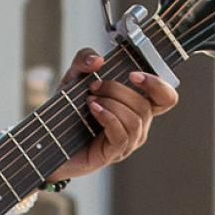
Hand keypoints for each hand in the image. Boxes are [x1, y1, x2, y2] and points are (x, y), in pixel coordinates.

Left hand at [48, 49, 179, 181]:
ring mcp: (127, 143)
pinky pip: (122, 136)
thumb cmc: (68, 110)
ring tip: (90, 100)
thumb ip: (84, 60)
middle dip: (118, 90)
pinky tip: (94, 110)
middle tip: (94, 86)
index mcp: (136, 107)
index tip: (133, 75)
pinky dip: (108, 118)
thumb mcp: (74, 78)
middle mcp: (137, 126)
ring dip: (112, 104)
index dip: (158, 85)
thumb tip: (98, 59)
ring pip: (136, 120)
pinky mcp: (113, 154)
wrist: (47, 141)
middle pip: (145, 106)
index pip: (166, 98)